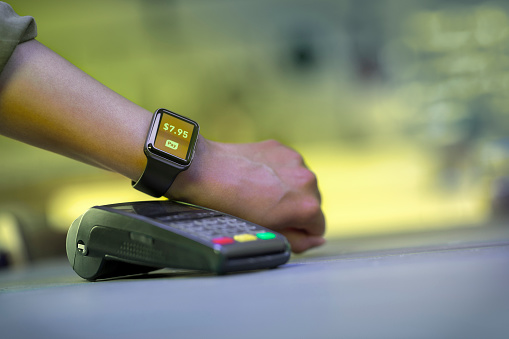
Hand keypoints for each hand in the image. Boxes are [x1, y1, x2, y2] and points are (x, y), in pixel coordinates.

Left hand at [169, 137, 325, 252]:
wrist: (206, 172)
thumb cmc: (231, 207)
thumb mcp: (266, 233)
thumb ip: (298, 240)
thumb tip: (317, 239)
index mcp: (307, 206)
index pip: (319, 227)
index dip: (301, 232)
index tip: (281, 228)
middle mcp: (308, 181)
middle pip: (313, 204)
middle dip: (297, 210)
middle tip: (268, 212)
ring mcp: (296, 161)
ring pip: (302, 184)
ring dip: (290, 191)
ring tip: (261, 193)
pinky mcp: (283, 149)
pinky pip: (290, 167)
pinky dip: (280, 173)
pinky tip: (259, 177)